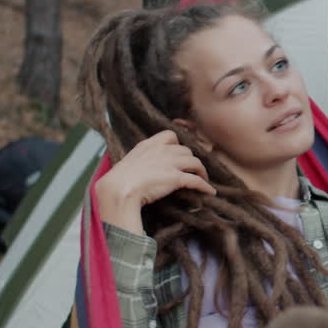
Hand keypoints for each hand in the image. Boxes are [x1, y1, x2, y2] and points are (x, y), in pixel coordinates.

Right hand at [96, 130, 215, 231]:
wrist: (118, 190)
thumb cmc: (119, 180)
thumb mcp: (129, 161)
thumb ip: (141, 159)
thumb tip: (144, 168)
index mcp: (149, 144)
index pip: (170, 135)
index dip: (178, 144)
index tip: (179, 154)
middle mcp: (162, 150)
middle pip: (186, 150)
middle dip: (190, 159)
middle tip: (191, 170)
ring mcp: (170, 163)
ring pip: (195, 162)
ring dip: (201, 171)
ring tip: (203, 179)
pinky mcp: (176, 178)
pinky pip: (197, 180)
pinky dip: (205, 186)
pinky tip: (210, 192)